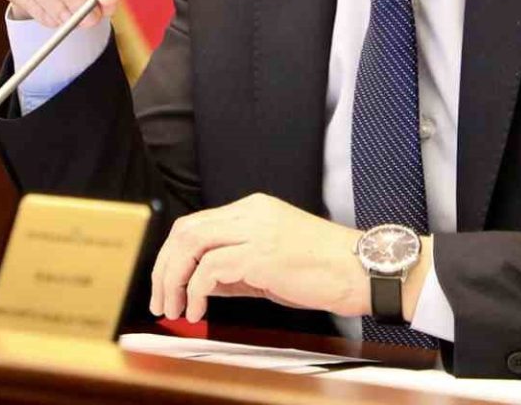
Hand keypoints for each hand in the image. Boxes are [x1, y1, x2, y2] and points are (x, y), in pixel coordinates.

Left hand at [150, 194, 373, 323]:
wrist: (359, 270)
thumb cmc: (322, 269)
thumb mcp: (271, 262)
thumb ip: (234, 267)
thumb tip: (199, 284)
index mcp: (253, 209)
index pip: (196, 224)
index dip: (172, 256)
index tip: (165, 285)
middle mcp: (250, 212)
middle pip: (186, 231)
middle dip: (164, 268)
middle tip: (160, 301)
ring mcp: (255, 230)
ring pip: (191, 245)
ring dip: (173, 280)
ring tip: (173, 310)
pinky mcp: (259, 254)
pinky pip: (209, 270)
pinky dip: (195, 292)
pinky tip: (197, 312)